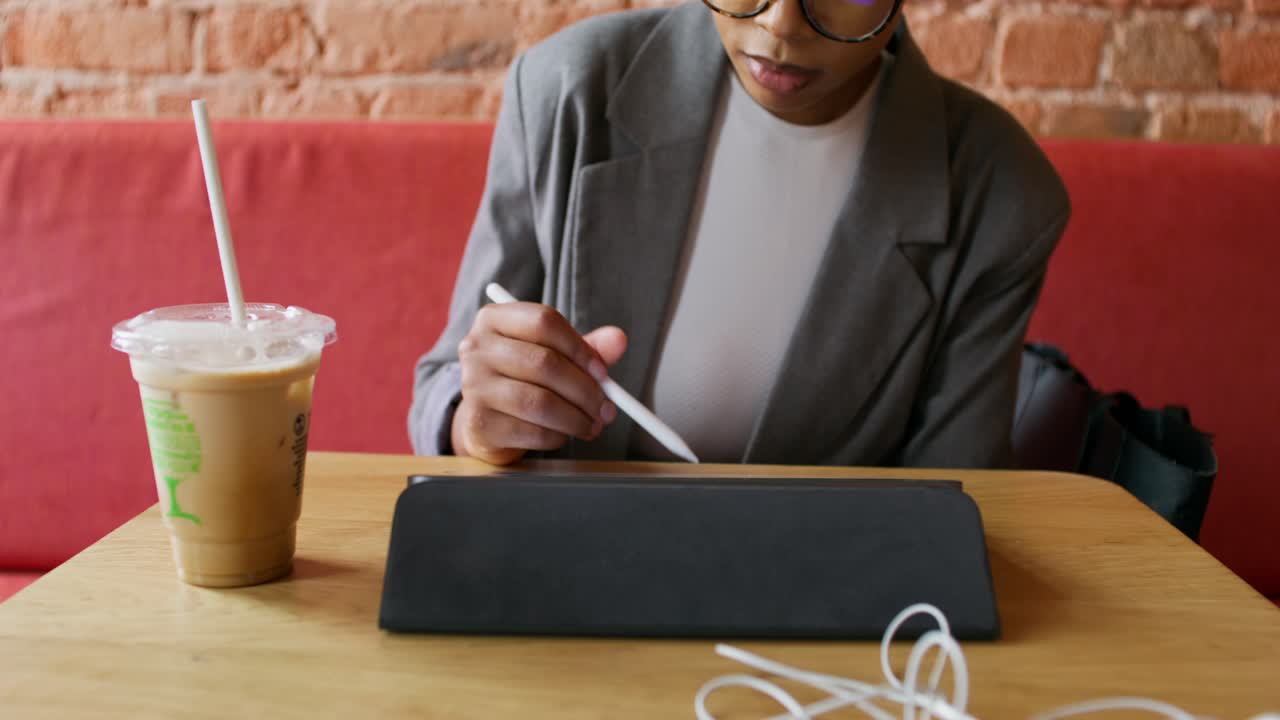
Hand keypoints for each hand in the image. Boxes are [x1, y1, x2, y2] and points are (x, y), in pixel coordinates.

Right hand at [451, 301, 626, 464]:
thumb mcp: (553, 355)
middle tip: (607, 408)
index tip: (603, 372)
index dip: (581, 348)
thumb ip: (586, 347)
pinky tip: (563, 434)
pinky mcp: (478, 423)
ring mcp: (473, 386)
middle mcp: (476, 348)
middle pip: (544, 363)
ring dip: (576, 418)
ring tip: (591, 425)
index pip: (544, 321)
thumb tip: (618, 340)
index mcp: (494, 319)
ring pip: (539, 402)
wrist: (486, 421)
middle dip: (585, 390)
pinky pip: (531, 431)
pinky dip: (557, 436)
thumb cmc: (523, 380)